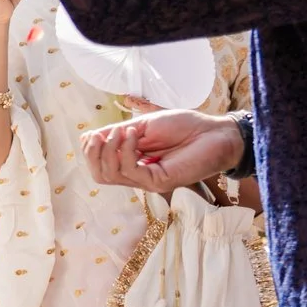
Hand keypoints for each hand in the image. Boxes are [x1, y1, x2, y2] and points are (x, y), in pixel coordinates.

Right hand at [82, 110, 242, 194]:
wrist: (217, 132)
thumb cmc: (186, 127)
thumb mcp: (144, 125)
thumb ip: (118, 133)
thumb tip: (89, 136)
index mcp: (134, 162)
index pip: (100, 166)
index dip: (90, 151)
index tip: (92, 134)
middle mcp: (138, 175)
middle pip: (100, 175)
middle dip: (92, 154)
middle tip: (100, 135)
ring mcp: (148, 180)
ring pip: (110, 175)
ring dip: (109, 150)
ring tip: (121, 131)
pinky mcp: (159, 181)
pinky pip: (130, 170)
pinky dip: (126, 150)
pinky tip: (135, 135)